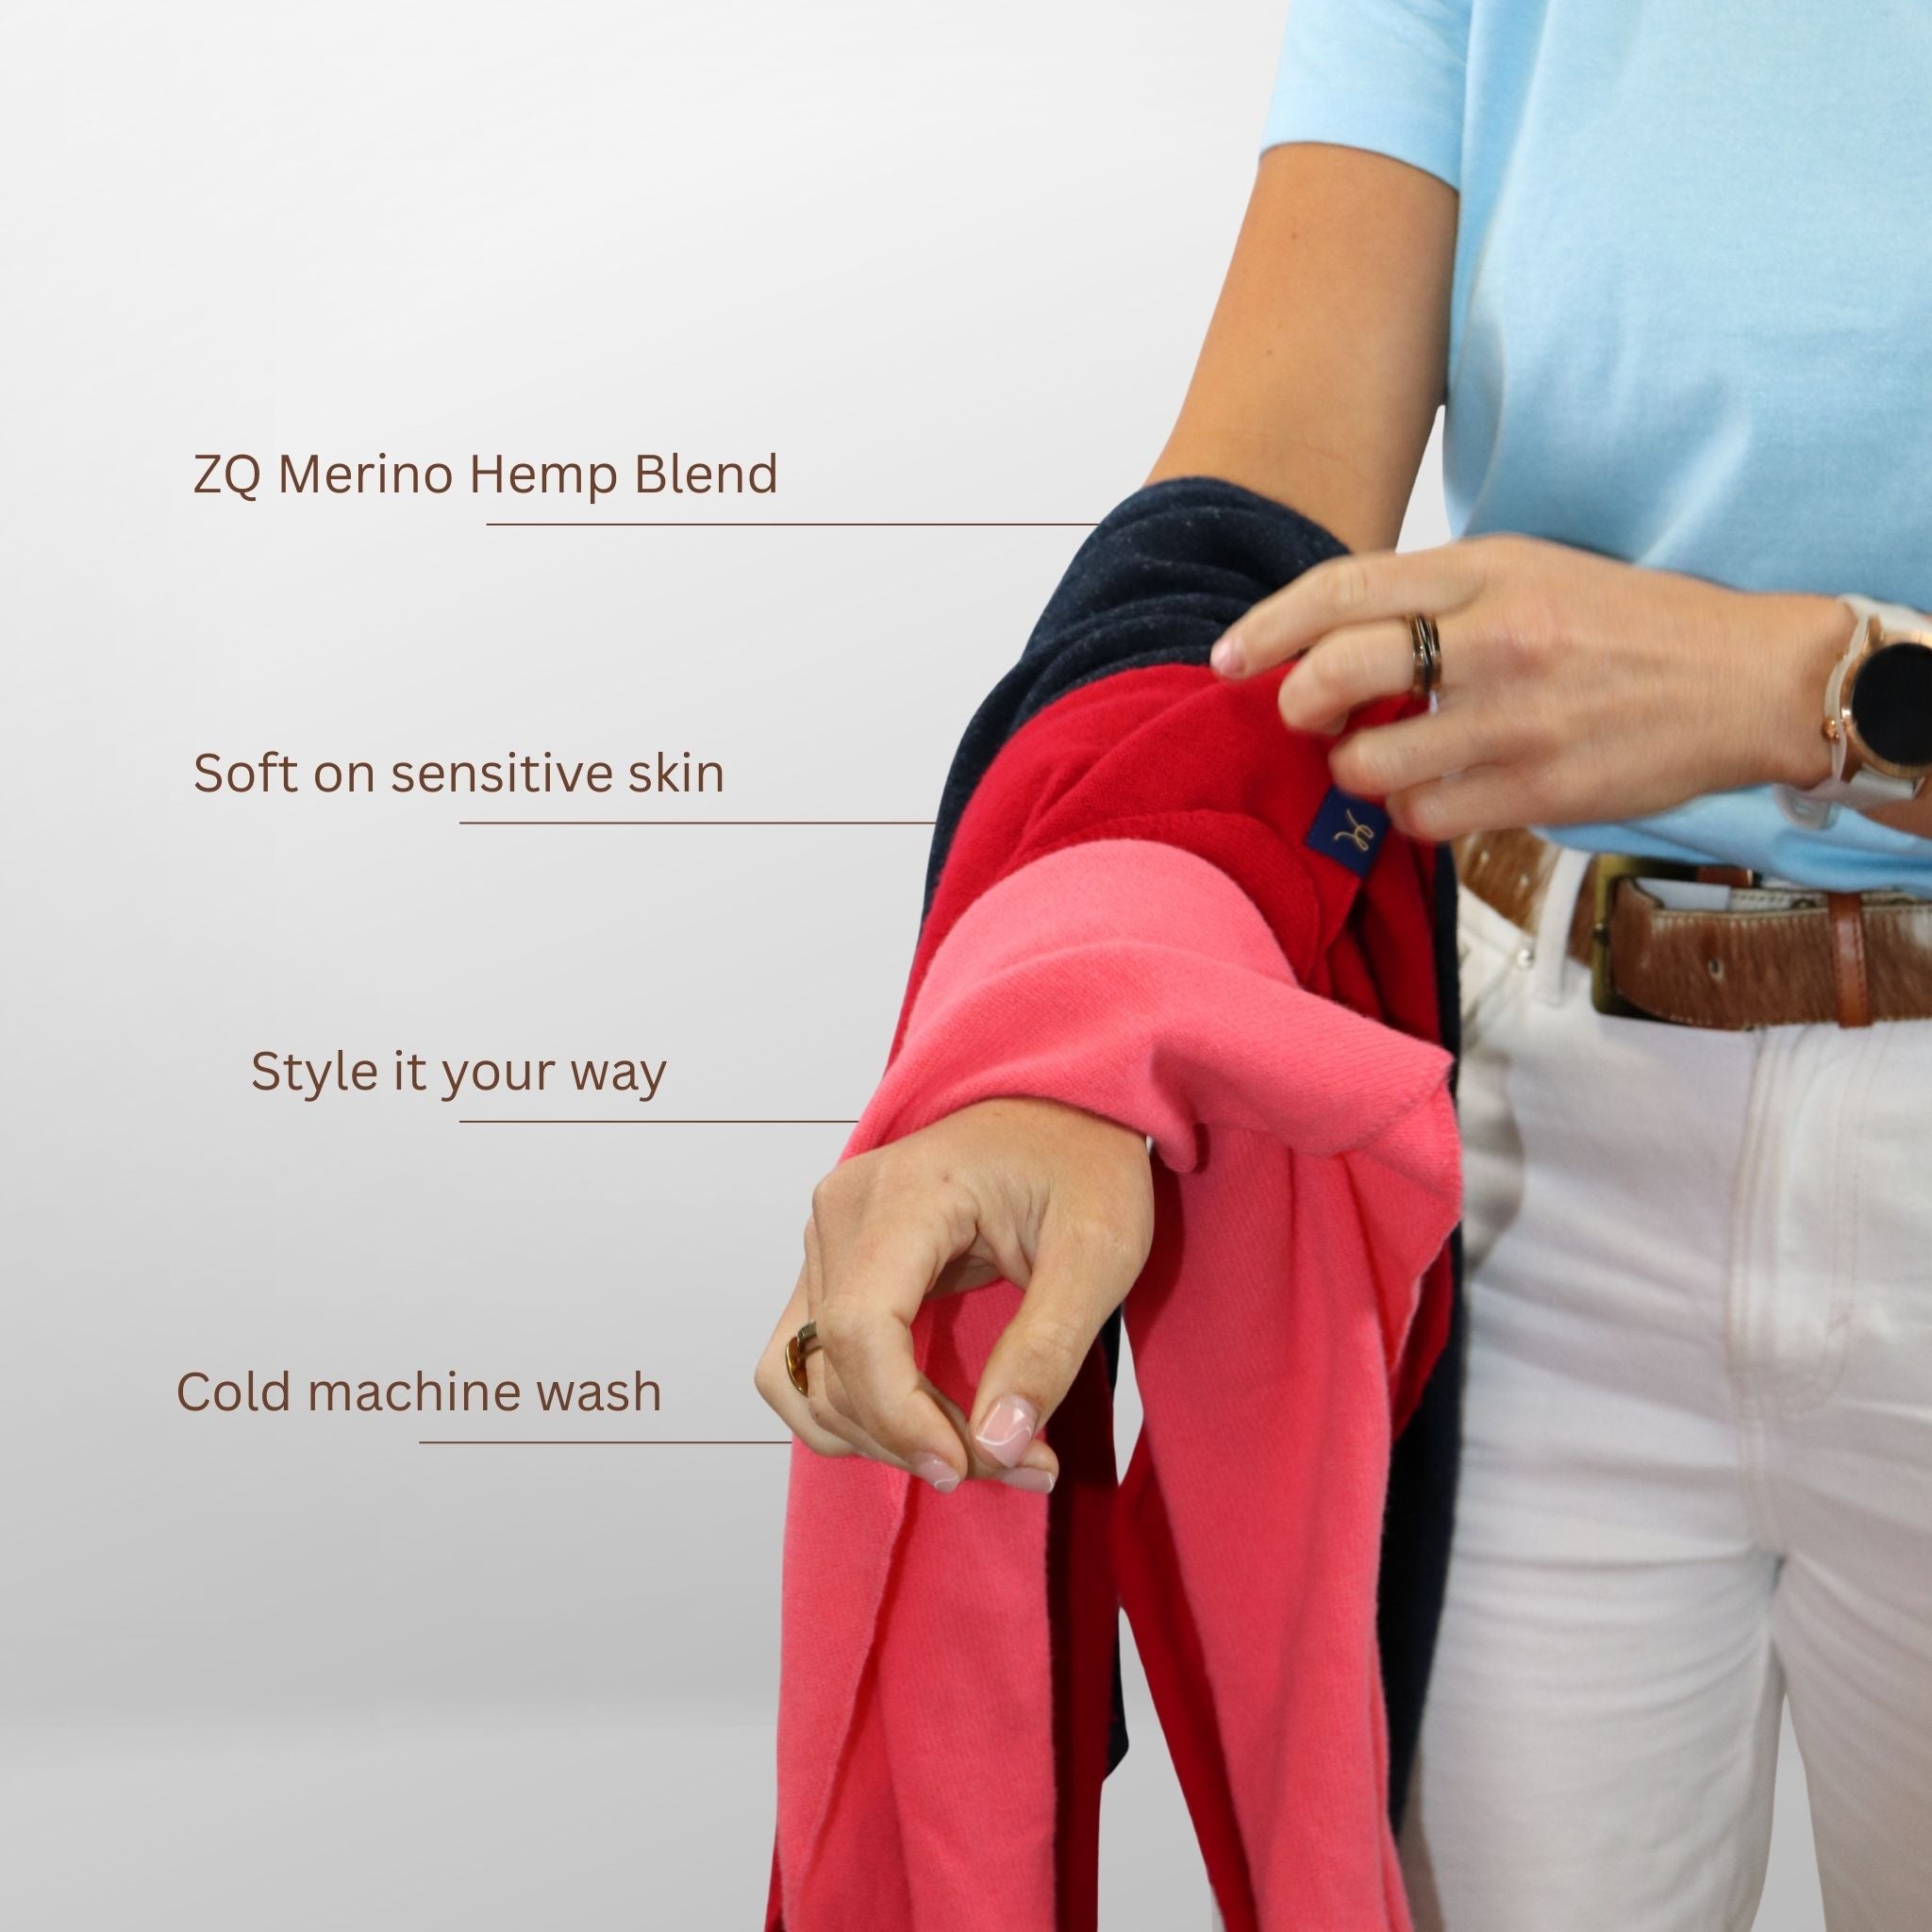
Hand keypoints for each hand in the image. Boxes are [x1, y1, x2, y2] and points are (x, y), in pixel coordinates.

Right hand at [754, 1097, 1152, 1493]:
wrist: (1066, 1105)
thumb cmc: (1086, 1162)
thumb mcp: (1099, 1253)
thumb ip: (1047, 1350)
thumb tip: (996, 1444)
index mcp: (904, 1193)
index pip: (860, 1328)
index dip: (901, 1418)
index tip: (969, 1466)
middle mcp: (844, 1210)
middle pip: (833, 1364)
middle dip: (912, 1438)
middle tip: (1016, 1462)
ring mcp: (829, 1235)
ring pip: (808, 1375)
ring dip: (879, 1436)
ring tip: (976, 1449)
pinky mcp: (834, 1261)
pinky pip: (809, 1359)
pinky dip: (857, 1409)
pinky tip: (927, 1424)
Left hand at [1208, 534, 1848, 840]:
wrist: (1746, 680)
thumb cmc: (1626, 625)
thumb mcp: (1531, 572)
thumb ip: (1435, 598)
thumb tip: (1331, 637)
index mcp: (1487, 569)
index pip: (1342, 589)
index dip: (1268, 626)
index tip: (1228, 658)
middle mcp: (1493, 638)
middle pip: (1335, 674)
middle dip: (1295, 705)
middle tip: (1302, 718)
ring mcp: (1514, 719)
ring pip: (1370, 764)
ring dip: (1357, 772)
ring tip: (1389, 759)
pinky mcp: (1536, 790)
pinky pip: (1423, 818)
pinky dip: (1411, 815)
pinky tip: (1437, 794)